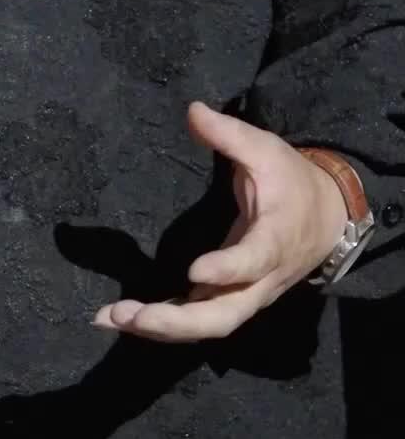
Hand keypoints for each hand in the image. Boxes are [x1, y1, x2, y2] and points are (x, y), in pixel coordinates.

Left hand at [91, 101, 347, 341]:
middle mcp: (261, 279)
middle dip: (176, 322)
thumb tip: (192, 110)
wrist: (326, 220)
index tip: (194, 270)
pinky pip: (199, 319)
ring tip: (111, 317)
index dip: (227, 271)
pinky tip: (123, 318)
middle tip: (130, 315)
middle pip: (224, 316)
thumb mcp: (267, 150)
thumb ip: (229, 134)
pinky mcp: (230, 298)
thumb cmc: (293, 182)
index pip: (253, 262)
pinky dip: (163, 324)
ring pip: (208, 324)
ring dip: (161, 328)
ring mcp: (246, 295)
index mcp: (275, 239)